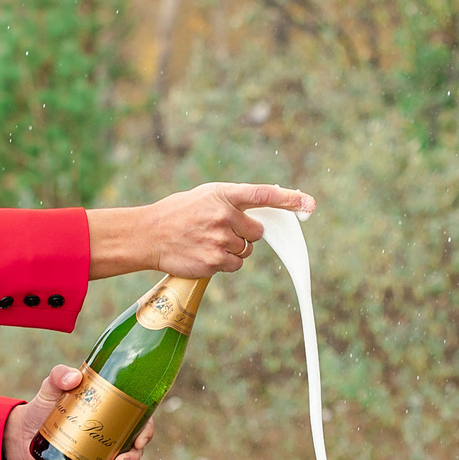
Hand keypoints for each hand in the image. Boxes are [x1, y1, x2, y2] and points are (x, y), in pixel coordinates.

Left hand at [4, 364, 156, 459]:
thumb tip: (74, 377)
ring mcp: (103, 455)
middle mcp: (113, 435)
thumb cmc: (43, 406)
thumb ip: (58, 375)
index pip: (140, 421)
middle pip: (135, 449)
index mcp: (113, 413)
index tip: (139, 440)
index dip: (146, 432)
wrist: (23, 433)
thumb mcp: (50, 388)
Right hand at [87, 183, 315, 278]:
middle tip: (222, 232)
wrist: (149, 234)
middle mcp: (223, 215)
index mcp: (223, 194)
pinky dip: (225, 264)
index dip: (289, 199)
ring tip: (208, 242)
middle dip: (245, 234)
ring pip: (246, 251)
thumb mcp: (205, 196)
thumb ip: (232, 201)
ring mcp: (219, 239)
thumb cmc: (178, 213)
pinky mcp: (214, 261)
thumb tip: (263, 213)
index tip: (309, 204)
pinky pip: (235, 265)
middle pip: (257, 232)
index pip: (263, 195)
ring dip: (233, 250)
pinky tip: (205, 254)